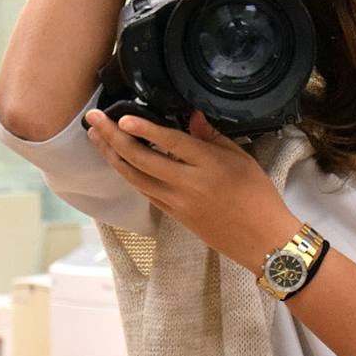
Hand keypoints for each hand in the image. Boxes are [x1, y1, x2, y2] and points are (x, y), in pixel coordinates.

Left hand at [85, 108, 298, 272]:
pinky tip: (119, 161)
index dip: (144, 128)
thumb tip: (191, 116)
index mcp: (209, 165)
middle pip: (141, 159)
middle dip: (113, 137)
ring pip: (134, 177)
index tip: (121, 117)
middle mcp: (187, 184)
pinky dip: (128, 174)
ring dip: (112, 156)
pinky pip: (144, 191)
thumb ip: (212, 137)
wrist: (261, 239)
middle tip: (93, 119)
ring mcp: (176, 202)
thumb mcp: (242, 159)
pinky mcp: (173, 214)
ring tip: (96, 137)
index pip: (170, 142)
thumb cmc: (258, 196)